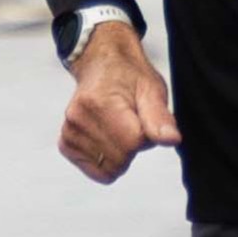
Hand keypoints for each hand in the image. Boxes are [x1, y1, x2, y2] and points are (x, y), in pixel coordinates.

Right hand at [52, 16, 175, 180]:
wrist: (101, 65)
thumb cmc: (128, 76)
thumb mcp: (151, 89)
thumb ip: (160, 118)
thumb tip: (171, 140)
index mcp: (100, 103)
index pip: (134, 143)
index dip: (147, 137)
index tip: (143, 119)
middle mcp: (78, 118)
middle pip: (121, 160)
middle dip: (133, 147)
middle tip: (131, 123)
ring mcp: (69, 132)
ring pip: (109, 169)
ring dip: (121, 154)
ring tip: (118, 128)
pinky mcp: (66, 144)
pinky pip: (97, 171)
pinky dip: (107, 160)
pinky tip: (107, 137)